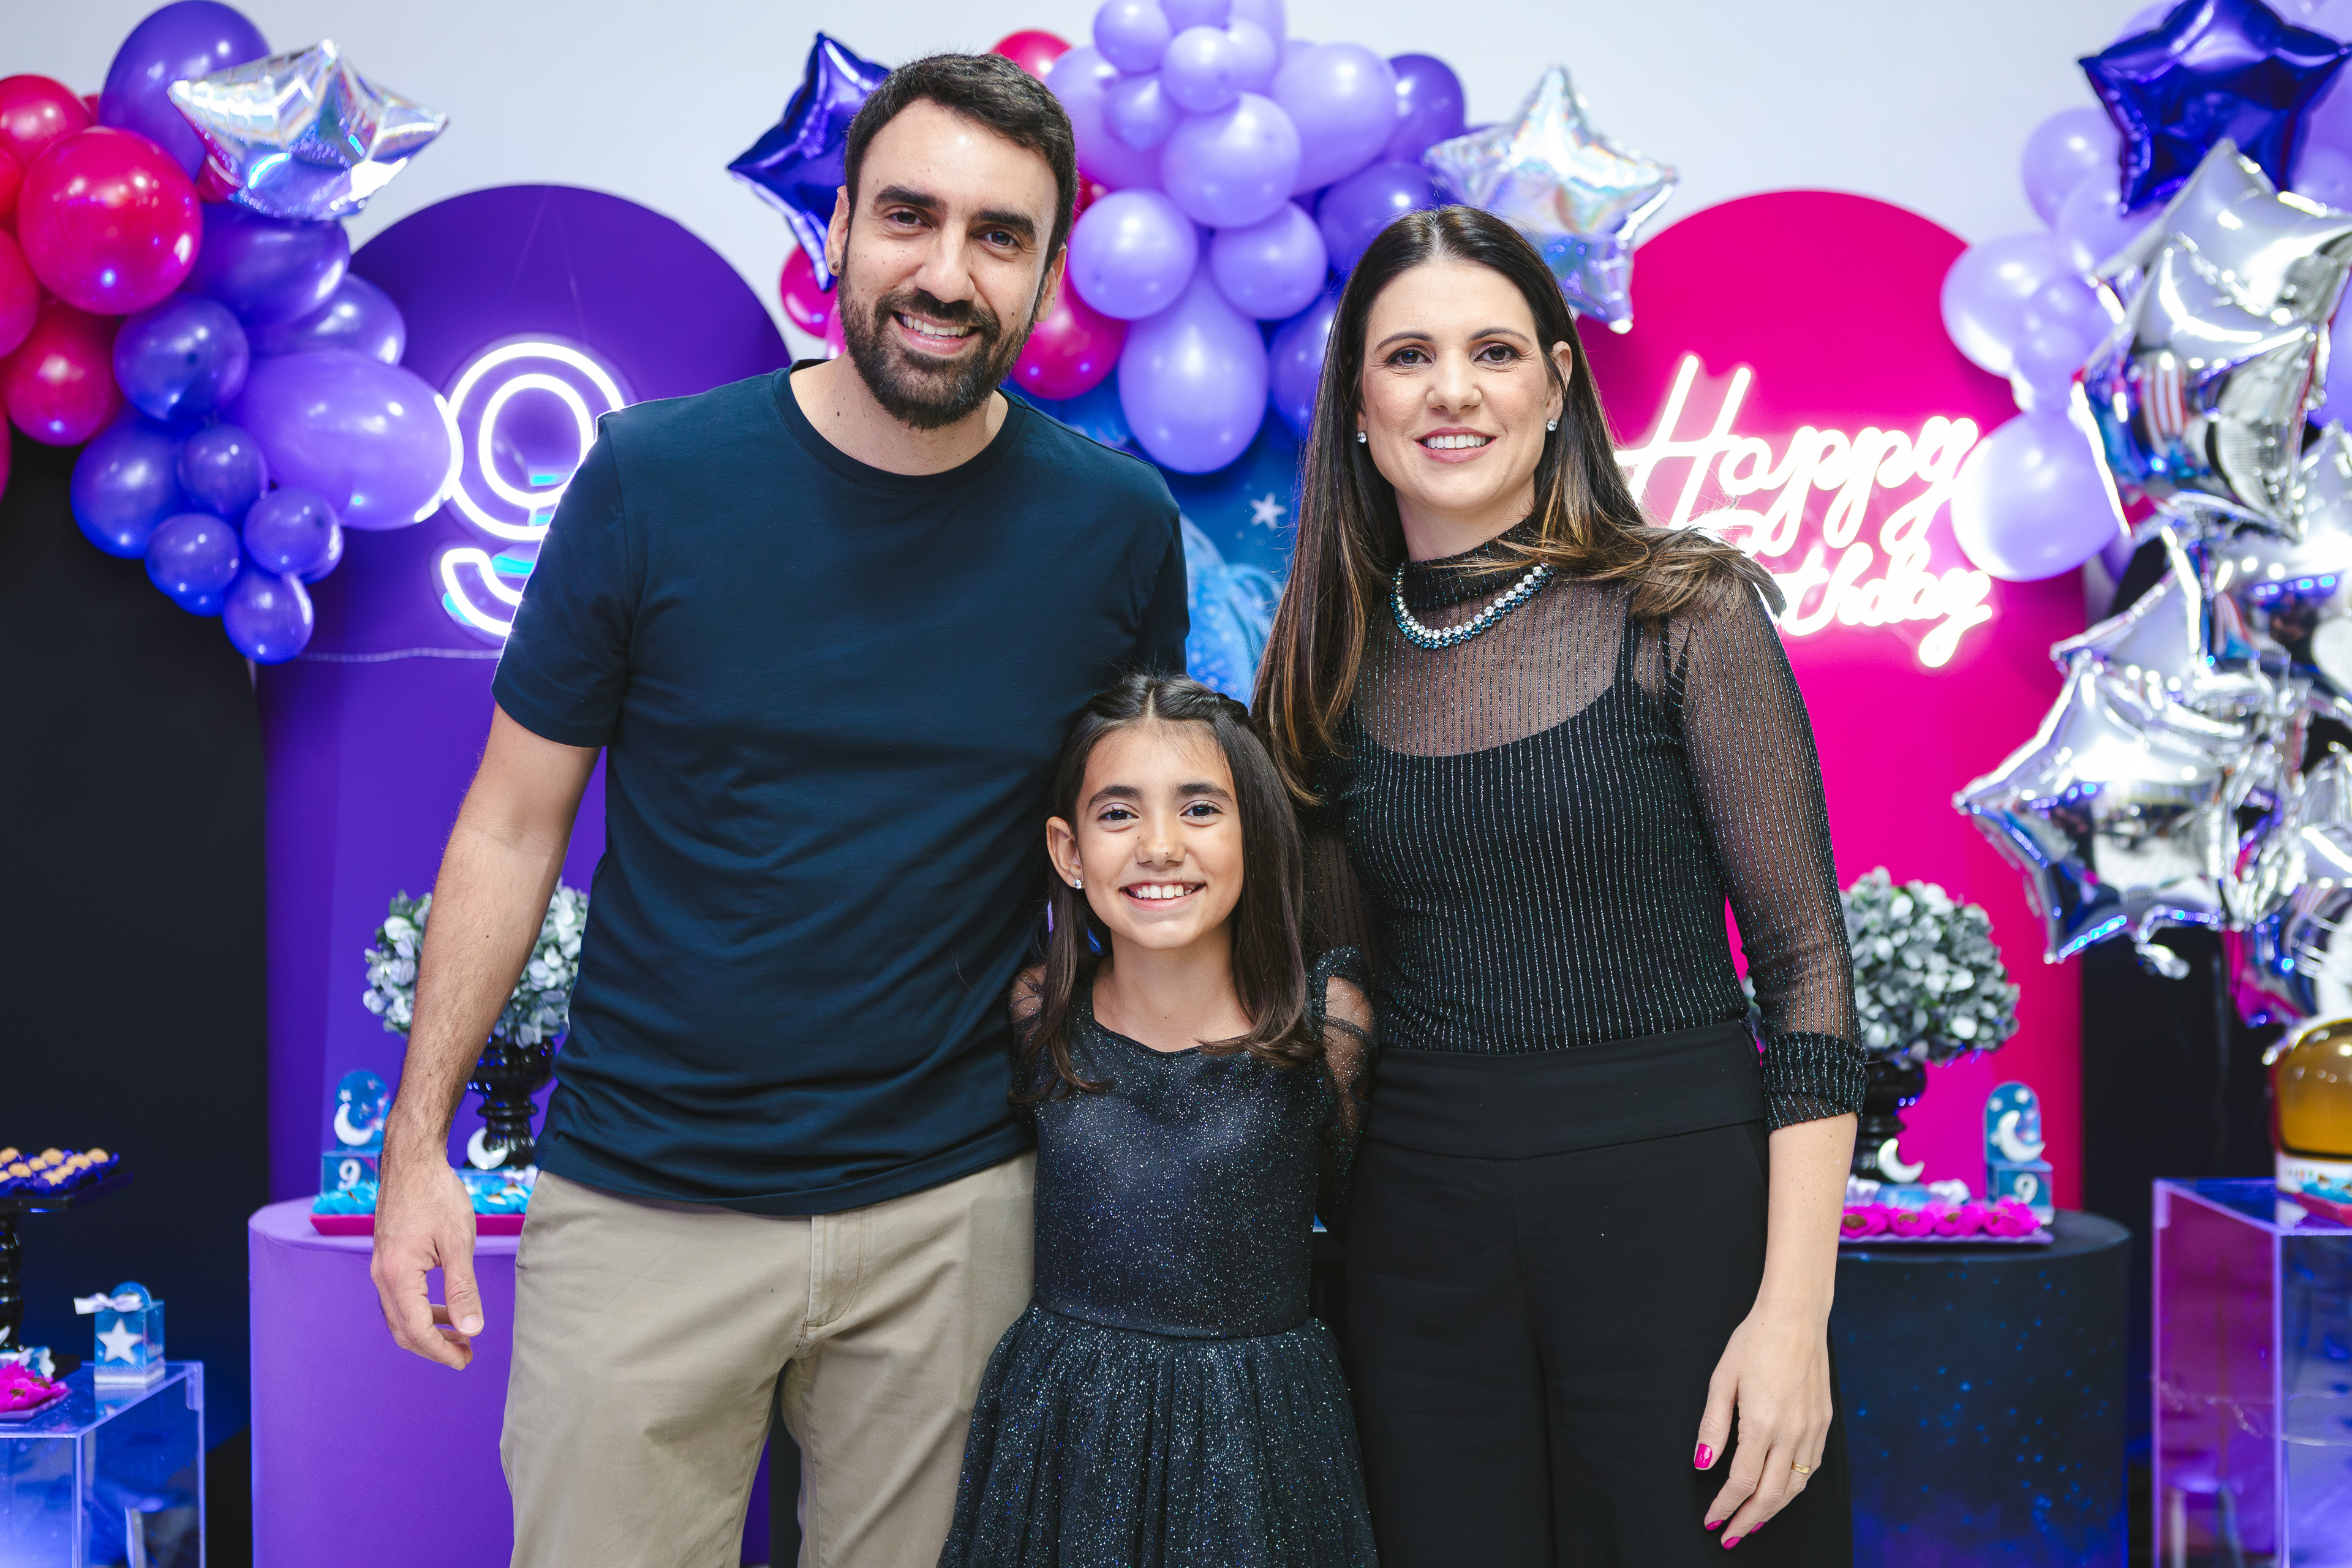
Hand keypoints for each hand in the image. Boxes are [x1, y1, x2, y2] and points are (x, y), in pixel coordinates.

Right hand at [369, 1134, 482, 1368]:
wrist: (412, 1160)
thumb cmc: (436, 1194)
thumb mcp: (458, 1242)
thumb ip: (462, 1289)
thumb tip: (471, 1330)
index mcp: (398, 1275)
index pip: (417, 1330)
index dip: (441, 1351)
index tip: (465, 1360)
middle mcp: (382, 1276)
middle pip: (403, 1329)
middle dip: (434, 1347)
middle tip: (466, 1354)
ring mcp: (381, 1267)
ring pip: (400, 1315)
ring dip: (429, 1329)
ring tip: (461, 1335)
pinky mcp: (387, 1259)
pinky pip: (400, 1297)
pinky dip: (422, 1310)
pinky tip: (446, 1308)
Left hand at [1693, 1302, 1831, 1544]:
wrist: (1797, 1316)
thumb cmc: (1755, 1341)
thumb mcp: (1722, 1379)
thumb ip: (1713, 1425)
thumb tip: (1703, 1464)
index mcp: (1762, 1423)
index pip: (1742, 1481)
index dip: (1725, 1506)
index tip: (1712, 1520)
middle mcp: (1792, 1432)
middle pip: (1772, 1494)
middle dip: (1749, 1519)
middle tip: (1731, 1534)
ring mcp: (1813, 1429)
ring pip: (1796, 1486)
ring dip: (1774, 1509)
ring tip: (1753, 1520)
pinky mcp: (1825, 1422)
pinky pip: (1812, 1466)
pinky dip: (1795, 1487)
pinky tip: (1781, 1491)